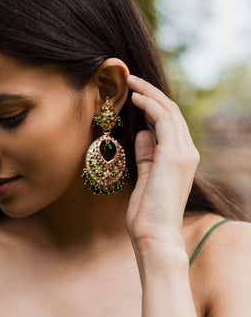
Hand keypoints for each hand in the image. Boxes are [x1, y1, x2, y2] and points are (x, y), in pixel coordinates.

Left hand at [125, 75, 198, 251]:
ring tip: (130, 82)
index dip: (153, 104)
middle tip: (131, 79)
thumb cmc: (147, 215)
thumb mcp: (144, 179)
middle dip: (151, 92)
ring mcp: (183, 154)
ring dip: (149, 93)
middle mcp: (187, 153)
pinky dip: (150, 106)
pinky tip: (135, 98)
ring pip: (170, 111)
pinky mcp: (174, 156)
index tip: (134, 93)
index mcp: (180, 159)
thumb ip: (147, 156)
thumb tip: (143, 133)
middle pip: (171, 112)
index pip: (169, 123)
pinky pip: (164, 120)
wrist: (155, 236)